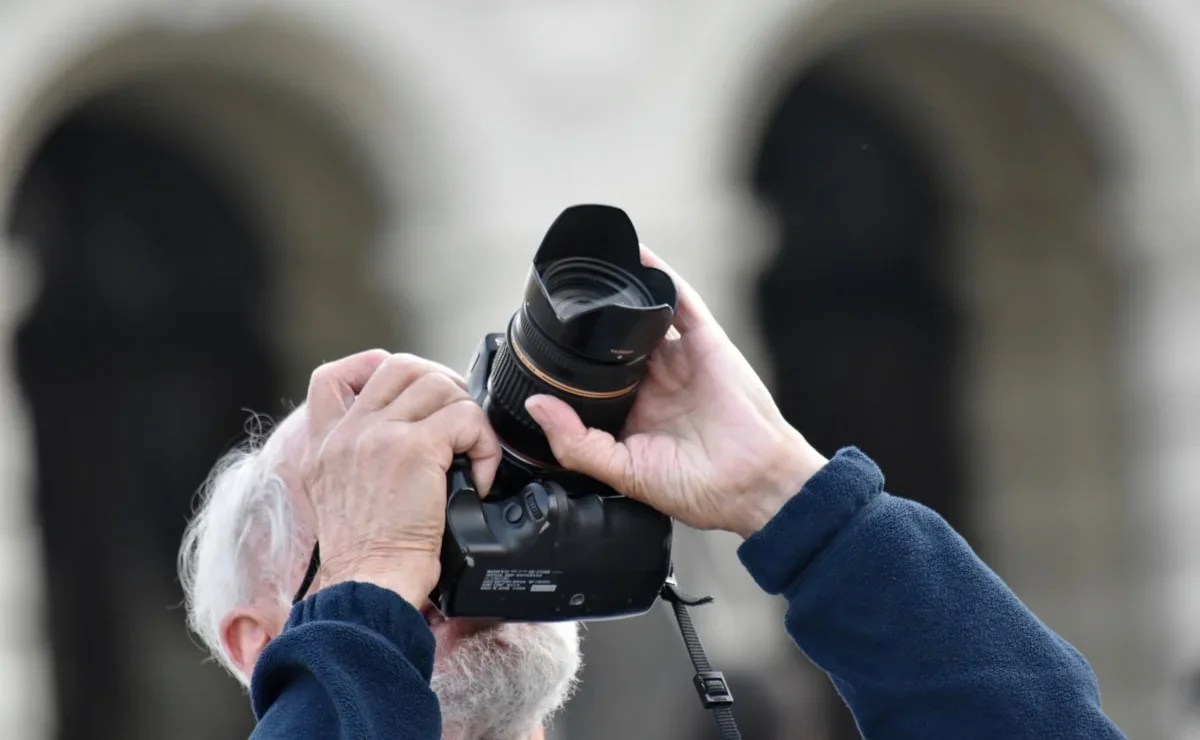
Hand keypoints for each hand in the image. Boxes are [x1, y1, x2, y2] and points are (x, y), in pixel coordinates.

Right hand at [301, 351, 501, 605]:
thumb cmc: (367, 558)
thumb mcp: (335, 499)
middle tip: (458, 422)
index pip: (333, 376)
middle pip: (400, 366)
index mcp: (326, 443)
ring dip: (467, 415)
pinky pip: (466, 418)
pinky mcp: (415, 449)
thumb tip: (399, 438)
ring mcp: (380, 435)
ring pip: (439, 385)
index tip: (407, 393)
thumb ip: (354, 461)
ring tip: (470, 454)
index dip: (375, 367)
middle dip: (440, 385)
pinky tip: (479, 478)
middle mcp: (348, 432)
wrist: (369, 585)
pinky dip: (484, 445)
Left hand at [524, 247, 827, 537]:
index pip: (591, 378)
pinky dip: (661, 276)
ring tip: (589, 268)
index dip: (567, 361)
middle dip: (590, 322)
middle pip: (613, 342)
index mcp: (631, 413)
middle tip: (559, 299)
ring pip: (642, 316)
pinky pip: (681, 300)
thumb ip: (576, 442)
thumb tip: (536, 407)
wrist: (753, 484)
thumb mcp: (623, 472)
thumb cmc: (699, 488)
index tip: (536, 343)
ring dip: (621, 292)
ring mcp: (679, 359)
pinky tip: (638, 256)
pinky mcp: (705, 342)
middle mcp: (653, 382)